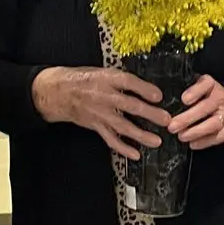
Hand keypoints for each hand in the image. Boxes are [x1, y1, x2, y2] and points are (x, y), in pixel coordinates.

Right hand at [31, 66, 169, 160]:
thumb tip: (147, 89)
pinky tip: (135, 153)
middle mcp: (103, 96)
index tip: (158, 96)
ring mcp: (100, 113)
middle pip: (130, 106)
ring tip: (156, 141)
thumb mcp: (101, 71)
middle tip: (165, 119)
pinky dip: (123, 148)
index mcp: (106, 78)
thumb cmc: (83, 79)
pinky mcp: (96, 125)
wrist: (58, 92)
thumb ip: (121, 80)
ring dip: (141, 135)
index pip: (127, 82)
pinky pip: (110, 139)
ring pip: (123, 126)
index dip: (144, 89)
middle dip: (150, 114)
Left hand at [166, 75, 223, 148]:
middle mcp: (221, 97)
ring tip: (181, 137)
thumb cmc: (202, 96)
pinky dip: (205, 142)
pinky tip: (193, 144)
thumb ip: (182, 90)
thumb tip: (161, 98)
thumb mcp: (194, 87)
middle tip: (172, 126)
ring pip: (213, 123)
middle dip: (188, 118)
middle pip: (206, 107)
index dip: (195, 91)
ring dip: (196, 132)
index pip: (205, 84)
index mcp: (210, 84)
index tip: (184, 99)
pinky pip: (220, 136)